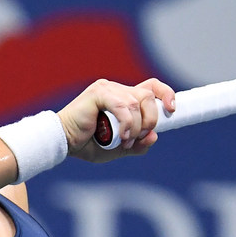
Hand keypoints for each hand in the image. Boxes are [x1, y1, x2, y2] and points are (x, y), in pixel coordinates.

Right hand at [58, 79, 175, 162]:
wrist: (64, 143)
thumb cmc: (87, 144)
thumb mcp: (118, 149)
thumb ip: (137, 145)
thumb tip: (154, 137)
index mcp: (124, 98)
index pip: (151, 87)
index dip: (166, 94)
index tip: (172, 110)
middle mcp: (117, 89)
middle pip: (148, 95)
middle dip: (151, 119)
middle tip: (138, 137)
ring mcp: (107, 89)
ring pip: (136, 103)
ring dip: (136, 127)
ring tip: (124, 142)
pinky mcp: (98, 93)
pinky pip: (123, 106)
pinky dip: (126, 124)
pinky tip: (120, 137)